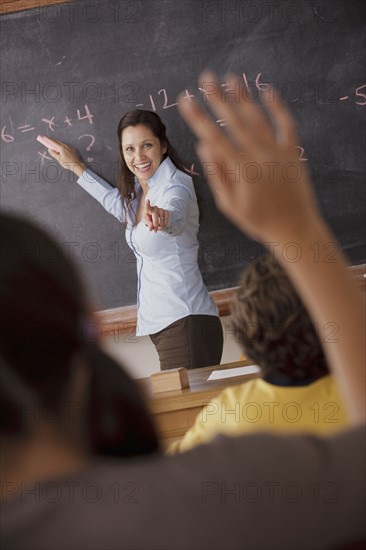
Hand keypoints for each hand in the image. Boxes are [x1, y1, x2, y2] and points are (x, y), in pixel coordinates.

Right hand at [45, 137, 85, 176]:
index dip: (48, 140)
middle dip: (52, 140)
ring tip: (53, 145)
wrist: (77, 165)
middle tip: (47, 140)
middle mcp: (66, 146)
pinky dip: (61, 146)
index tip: (44, 137)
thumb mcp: (59, 159)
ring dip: (57, 143)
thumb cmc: (67, 163)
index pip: (53, 142)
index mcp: (62, 148)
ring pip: (61, 144)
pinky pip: (65, 146)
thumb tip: (50, 149)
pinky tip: (60, 149)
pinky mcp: (72, 149)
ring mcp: (69, 147)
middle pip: (57, 142)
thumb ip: (54, 154)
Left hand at [143, 199, 169, 231]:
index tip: (147, 200)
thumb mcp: (147, 222)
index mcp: (147, 210)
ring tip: (158, 227)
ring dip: (160, 224)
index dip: (147, 204)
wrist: (156, 219)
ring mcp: (160, 209)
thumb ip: (148, 225)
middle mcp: (154, 208)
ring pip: (161, 217)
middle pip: (155, 214)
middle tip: (155, 230)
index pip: (147, 206)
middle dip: (155, 223)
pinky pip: (166, 218)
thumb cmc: (149, 220)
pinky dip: (165, 223)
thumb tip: (151, 228)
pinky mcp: (166, 211)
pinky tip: (163, 225)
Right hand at [178, 71, 319, 242]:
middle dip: (218, 97)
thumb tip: (204, 145)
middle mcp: (259, 155)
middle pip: (234, 120)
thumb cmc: (258, 220)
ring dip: (243, 96)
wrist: (294, 228)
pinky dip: (278, 107)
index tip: (186, 99)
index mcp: (240, 169)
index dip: (198, 116)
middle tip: (206, 77)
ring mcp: (277, 151)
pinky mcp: (293, 152)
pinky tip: (268, 91)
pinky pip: (286, 124)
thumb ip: (216, 173)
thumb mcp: (229, 204)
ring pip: (258, 117)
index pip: (214, 136)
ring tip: (231, 78)